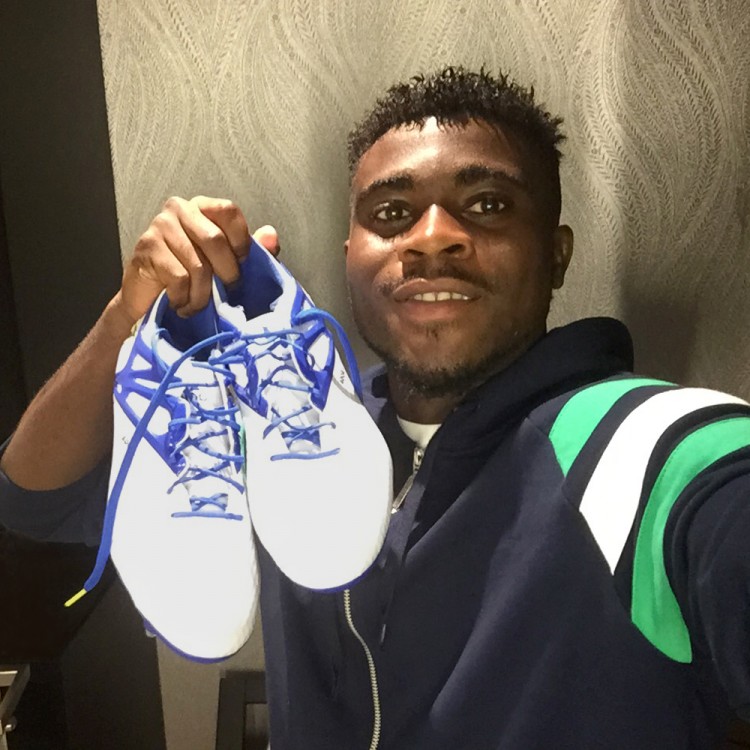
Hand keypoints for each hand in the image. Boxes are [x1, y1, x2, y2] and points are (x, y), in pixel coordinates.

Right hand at [117, 196, 280, 323]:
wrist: (149, 299)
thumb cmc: (192, 277)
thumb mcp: (227, 262)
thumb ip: (251, 249)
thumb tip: (270, 235)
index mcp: (202, 207)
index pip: (228, 211)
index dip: (240, 241)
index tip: (241, 264)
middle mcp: (179, 208)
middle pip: (214, 239)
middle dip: (226, 272)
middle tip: (226, 290)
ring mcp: (160, 226)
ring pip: (197, 265)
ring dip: (204, 294)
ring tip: (200, 303)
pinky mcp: (147, 248)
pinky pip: (179, 279)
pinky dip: (185, 299)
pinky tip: (182, 303)